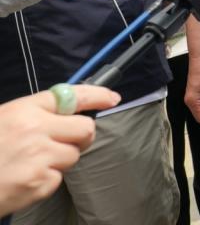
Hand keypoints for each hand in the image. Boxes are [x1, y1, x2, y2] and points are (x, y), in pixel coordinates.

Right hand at [0, 85, 118, 214]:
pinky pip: (58, 179)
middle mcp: (35, 129)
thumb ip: (34, 116)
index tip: (111, 98)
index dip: (96, 95)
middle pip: (84, 129)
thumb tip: (65, 113)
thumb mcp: (4, 120)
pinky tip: (25, 179)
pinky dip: (46, 181)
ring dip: (59, 161)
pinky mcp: (40, 182)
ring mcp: (39, 157)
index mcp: (25, 110)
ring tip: (32, 163)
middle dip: (80, 138)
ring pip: (73, 156)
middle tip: (64, 143)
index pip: (71, 95)